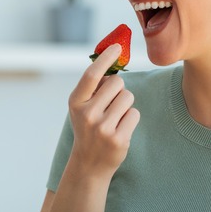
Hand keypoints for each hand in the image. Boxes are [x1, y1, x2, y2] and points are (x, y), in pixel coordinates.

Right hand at [67, 44, 139, 177]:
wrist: (89, 164)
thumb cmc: (89, 128)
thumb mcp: (82, 107)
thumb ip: (94, 87)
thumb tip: (112, 57)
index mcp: (76, 102)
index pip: (92, 75)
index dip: (105, 58)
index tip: (117, 47)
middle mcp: (87, 114)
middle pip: (117, 83)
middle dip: (119, 89)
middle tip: (111, 104)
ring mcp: (102, 128)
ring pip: (128, 97)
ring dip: (125, 105)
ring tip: (114, 118)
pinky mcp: (118, 139)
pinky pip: (134, 114)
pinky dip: (130, 119)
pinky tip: (120, 129)